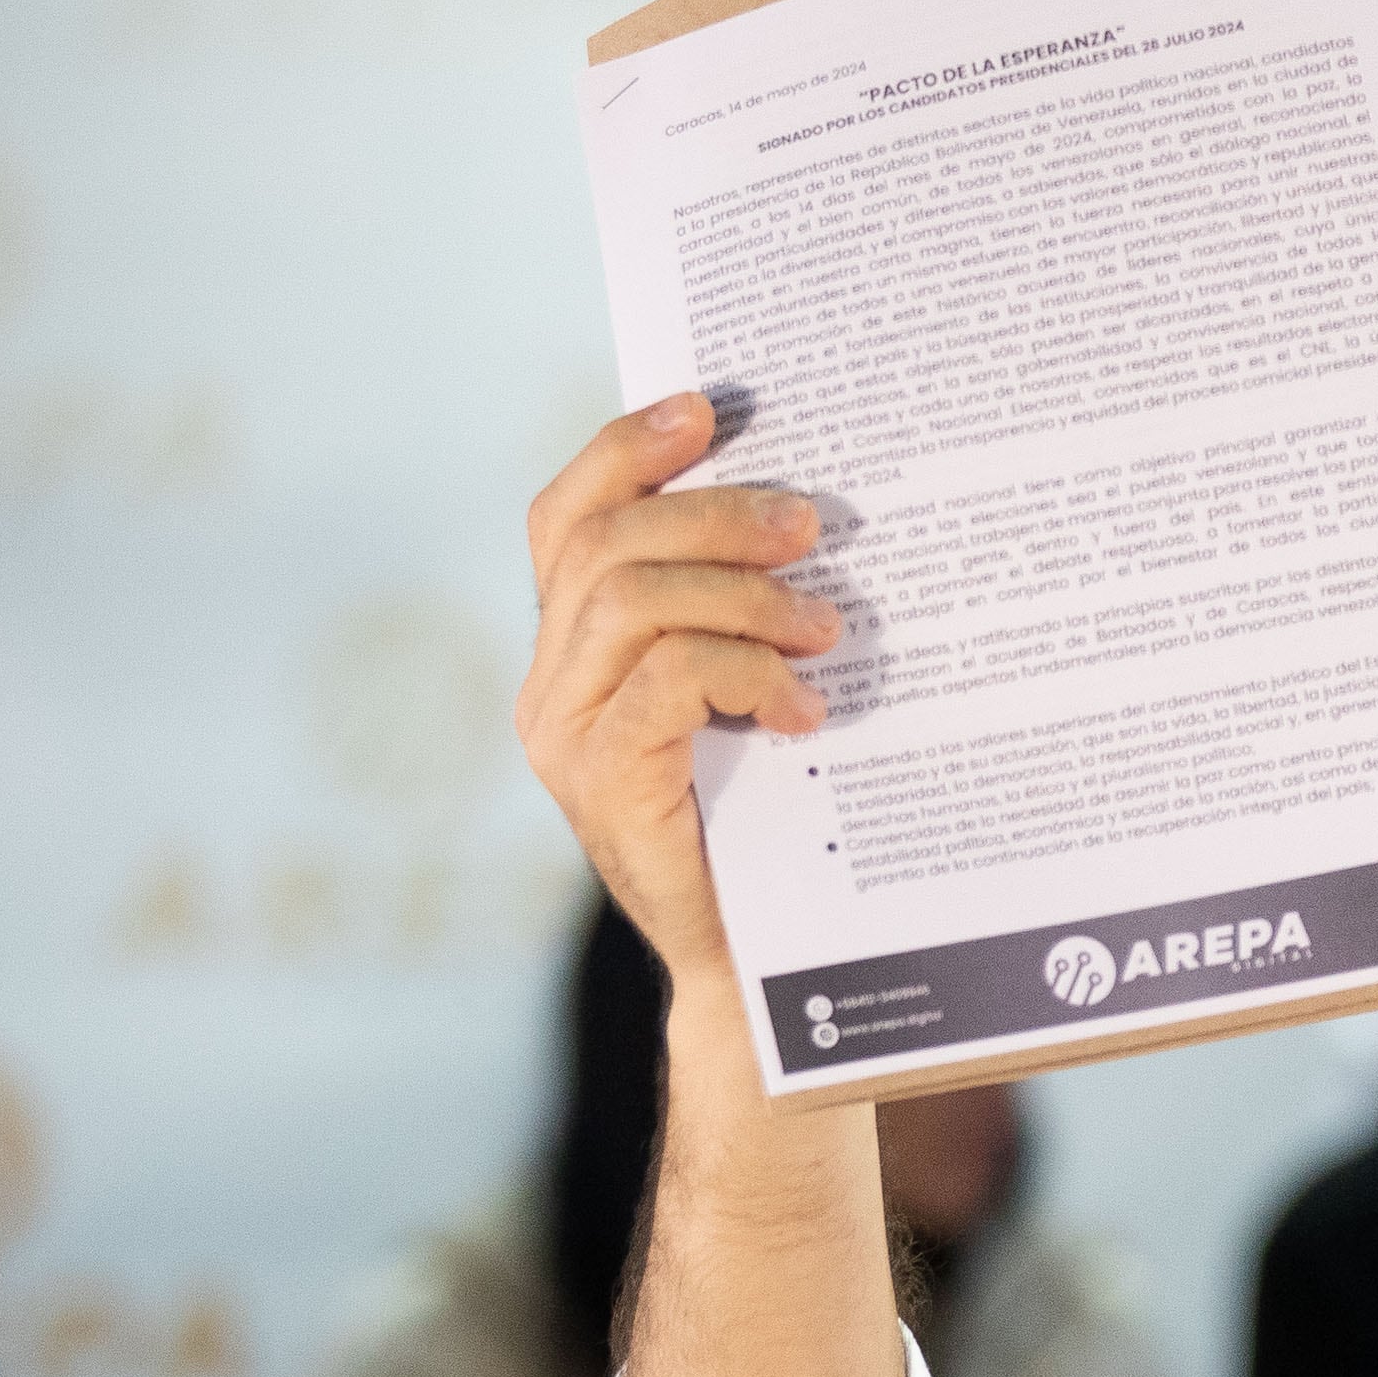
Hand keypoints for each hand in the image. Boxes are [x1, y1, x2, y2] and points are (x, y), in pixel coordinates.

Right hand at [515, 395, 843, 987]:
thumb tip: (807, 508)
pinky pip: (667, 678)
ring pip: (636, 599)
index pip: (569, 518)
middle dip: (717, 515)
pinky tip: (807, 709)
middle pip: (610, 544)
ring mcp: (564, 735)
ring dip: (745, 595)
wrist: (757, 965)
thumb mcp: (747, 696)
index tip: (710, 410)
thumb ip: (738, 616)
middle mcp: (550, 686)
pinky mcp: (603, 782)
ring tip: (827, 627)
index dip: (628, 451)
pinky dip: (748, 674)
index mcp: (572, 650)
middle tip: (814, 525)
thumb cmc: (766, 822)